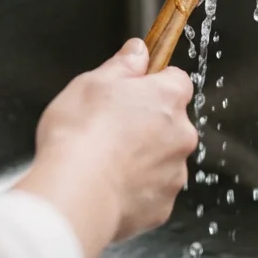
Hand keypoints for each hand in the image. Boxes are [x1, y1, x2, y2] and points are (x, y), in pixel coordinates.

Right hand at [14, 39, 196, 257]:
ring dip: (142, 158)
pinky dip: (135, 189)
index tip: (132, 90)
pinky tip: (108, 186)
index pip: (175, 80)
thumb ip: (122, 65)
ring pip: (162, 158)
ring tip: (104, 161)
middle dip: (146, 123)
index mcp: (167, 98)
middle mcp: (181, 134)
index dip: (152, 83)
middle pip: (170, 122)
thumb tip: (139, 51)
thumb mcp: (91, 82)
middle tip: (109, 128)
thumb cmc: (80, 134)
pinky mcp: (163, 206)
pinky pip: (152, 191)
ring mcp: (175, 173)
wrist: (75, 193)